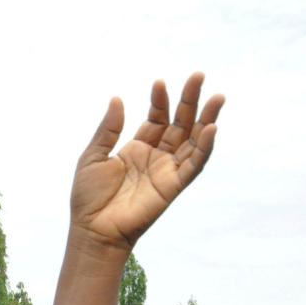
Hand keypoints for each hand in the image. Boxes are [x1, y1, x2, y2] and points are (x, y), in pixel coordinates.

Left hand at [71, 73, 223, 249]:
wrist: (92, 228)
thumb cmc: (88, 197)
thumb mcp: (93, 156)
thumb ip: (108, 129)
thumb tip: (116, 98)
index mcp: (137, 148)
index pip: (156, 118)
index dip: (160, 100)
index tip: (159, 83)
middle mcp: (156, 157)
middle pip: (180, 124)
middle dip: (189, 100)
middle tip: (198, 76)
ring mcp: (166, 170)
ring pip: (193, 141)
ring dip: (206, 120)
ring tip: (217, 98)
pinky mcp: (173, 186)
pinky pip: (194, 165)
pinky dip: (204, 148)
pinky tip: (210, 128)